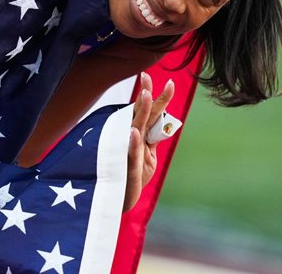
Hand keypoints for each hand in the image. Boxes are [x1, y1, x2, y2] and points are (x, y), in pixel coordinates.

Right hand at [123, 72, 174, 211]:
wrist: (117, 204)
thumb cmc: (130, 178)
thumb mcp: (147, 157)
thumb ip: (152, 138)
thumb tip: (164, 120)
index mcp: (139, 137)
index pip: (149, 113)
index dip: (156, 97)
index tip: (161, 79)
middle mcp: (131, 141)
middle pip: (142, 115)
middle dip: (147, 96)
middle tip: (147, 77)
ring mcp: (128, 154)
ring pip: (136, 129)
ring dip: (139, 112)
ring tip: (145, 95)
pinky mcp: (128, 170)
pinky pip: (131, 155)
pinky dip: (132, 143)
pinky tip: (133, 132)